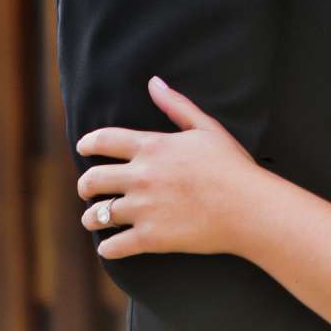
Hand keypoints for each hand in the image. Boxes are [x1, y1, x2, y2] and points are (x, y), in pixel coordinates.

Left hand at [75, 77, 260, 259]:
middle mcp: (141, 176)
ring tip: (94, 219)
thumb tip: (154, 82)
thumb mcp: (207, 128)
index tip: (83, 148)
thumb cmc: (232, 166)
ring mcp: (143, 208)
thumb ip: (176, 105)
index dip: (87, 143)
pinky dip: (107, 248)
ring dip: (91, 217)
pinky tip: (110, 246)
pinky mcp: (150, 238)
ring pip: (96, 215)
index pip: (103, 140)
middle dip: (85, 185)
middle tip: (87, 189)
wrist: (248, 207)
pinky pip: (112, 246)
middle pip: (91, 179)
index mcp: (152, 147)